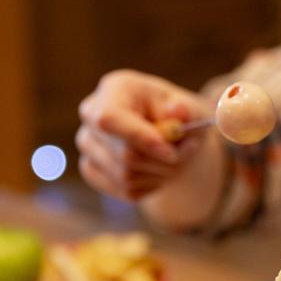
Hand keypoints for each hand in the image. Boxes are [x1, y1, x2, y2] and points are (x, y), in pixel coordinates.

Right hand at [76, 70, 207, 200]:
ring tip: (174, 159)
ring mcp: (87, 143)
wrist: (170, 136)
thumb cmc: (179, 117)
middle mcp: (91, 114)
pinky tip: (157, 170)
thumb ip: (187, 111)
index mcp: (115, 89)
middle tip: (187, 151)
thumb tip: (177, 112)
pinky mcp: (90, 169)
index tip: (170, 154)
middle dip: (162, 161)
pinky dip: (150, 186)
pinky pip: (125, 191)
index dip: (140, 139)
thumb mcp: (192, 108)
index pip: (111, 118)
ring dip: (160, 174)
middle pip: (124, 154)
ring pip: (126, 177)